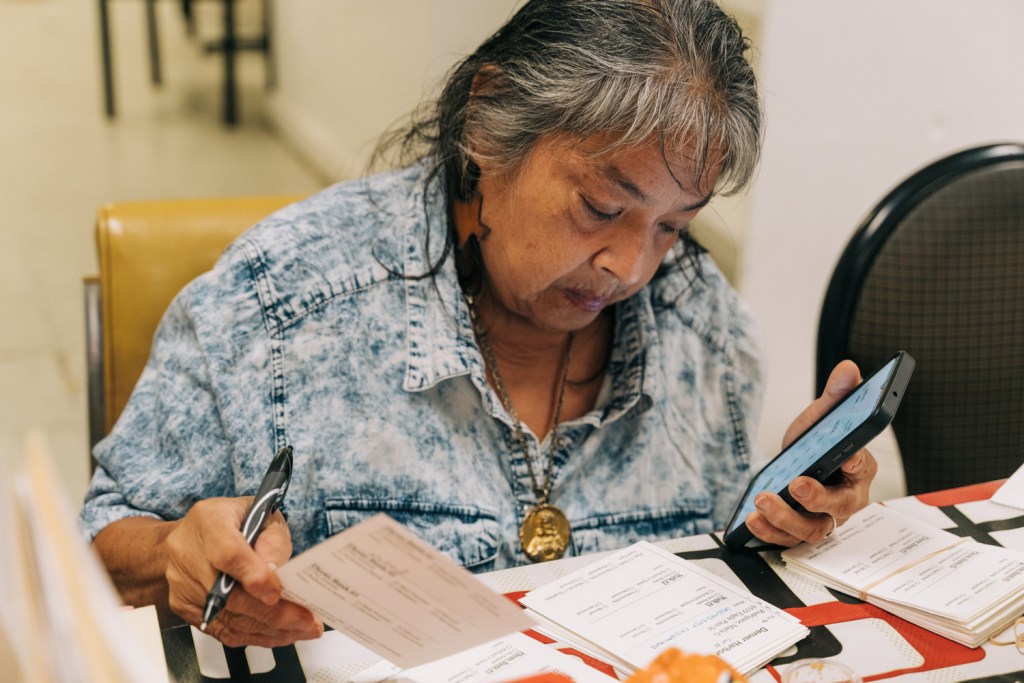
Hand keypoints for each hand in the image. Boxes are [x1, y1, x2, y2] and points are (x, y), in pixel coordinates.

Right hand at [163, 497, 323, 647]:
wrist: (192, 535)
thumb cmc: (232, 521)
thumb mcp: (261, 514)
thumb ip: (272, 540)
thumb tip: (275, 570)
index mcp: (210, 521)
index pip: (228, 553)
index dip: (253, 576)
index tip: (276, 593)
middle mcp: (189, 554)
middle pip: (229, 595)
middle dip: (273, 613)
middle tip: (306, 620)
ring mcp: (183, 584)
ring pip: (228, 618)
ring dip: (269, 629)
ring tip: (301, 629)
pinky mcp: (184, 607)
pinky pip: (220, 630)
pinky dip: (253, 635)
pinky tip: (278, 634)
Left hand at [744, 360, 877, 545]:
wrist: (794, 466)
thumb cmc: (817, 444)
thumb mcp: (823, 417)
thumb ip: (837, 395)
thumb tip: (848, 369)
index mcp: (860, 468)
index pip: (863, 465)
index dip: (855, 462)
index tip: (845, 455)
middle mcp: (847, 500)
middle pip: (839, 507)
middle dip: (817, 498)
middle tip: (796, 484)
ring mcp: (824, 520)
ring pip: (812, 529)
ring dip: (786, 518)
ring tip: (762, 500)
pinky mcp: (800, 532)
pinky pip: (788, 539)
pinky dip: (769, 532)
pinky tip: (752, 518)